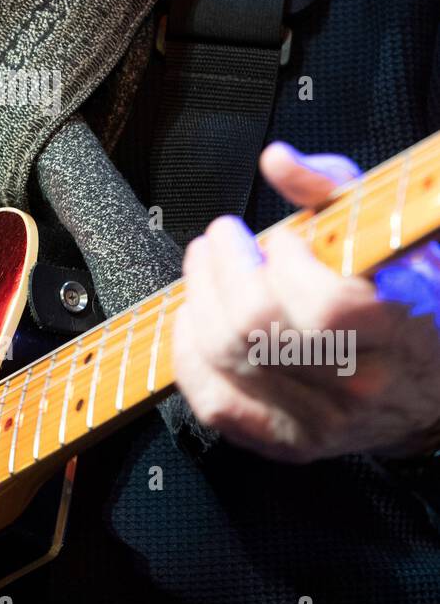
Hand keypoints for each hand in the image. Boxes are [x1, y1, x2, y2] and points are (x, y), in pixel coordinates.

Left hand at [173, 142, 439, 462]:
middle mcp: (359, 385)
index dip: (288, 262)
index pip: (327, 306)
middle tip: (223, 239)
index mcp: (398, 331)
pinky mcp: (287, 442)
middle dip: (224, 269)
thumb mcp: (386, 231)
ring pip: (227, 360)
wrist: (431, 384)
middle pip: (258, 331)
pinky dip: (188, 355)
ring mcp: (321, 421)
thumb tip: (277, 161)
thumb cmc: (406, 294)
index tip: (284, 237)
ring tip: (206, 265)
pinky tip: (194, 317)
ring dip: (199, 298)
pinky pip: (215, 404)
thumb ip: (334, 188)